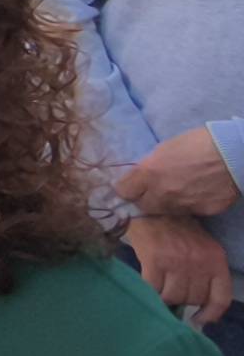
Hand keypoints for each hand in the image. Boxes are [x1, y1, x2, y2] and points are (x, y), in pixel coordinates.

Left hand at [118, 128, 241, 217]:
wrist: (233, 154)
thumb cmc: (197, 143)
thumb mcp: (165, 149)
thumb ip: (150, 166)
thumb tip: (143, 175)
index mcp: (149, 173)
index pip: (123, 191)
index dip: (126, 189)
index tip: (131, 186)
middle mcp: (161, 193)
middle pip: (143, 206)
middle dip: (145, 199)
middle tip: (153, 191)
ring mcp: (182, 205)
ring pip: (165, 211)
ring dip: (166, 204)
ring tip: (177, 192)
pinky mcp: (201, 212)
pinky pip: (188, 212)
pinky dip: (188, 205)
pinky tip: (195, 194)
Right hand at [125, 216, 232, 327]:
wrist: (146, 208)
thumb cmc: (173, 228)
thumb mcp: (199, 246)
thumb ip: (203, 270)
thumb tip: (196, 302)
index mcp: (215, 258)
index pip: (220, 298)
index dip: (210, 314)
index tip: (198, 318)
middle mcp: (199, 261)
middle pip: (193, 299)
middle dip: (182, 300)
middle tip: (171, 291)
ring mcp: (176, 261)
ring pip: (173, 297)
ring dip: (164, 297)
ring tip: (158, 288)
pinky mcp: (154, 260)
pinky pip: (154, 289)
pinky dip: (150, 292)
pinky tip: (147, 288)